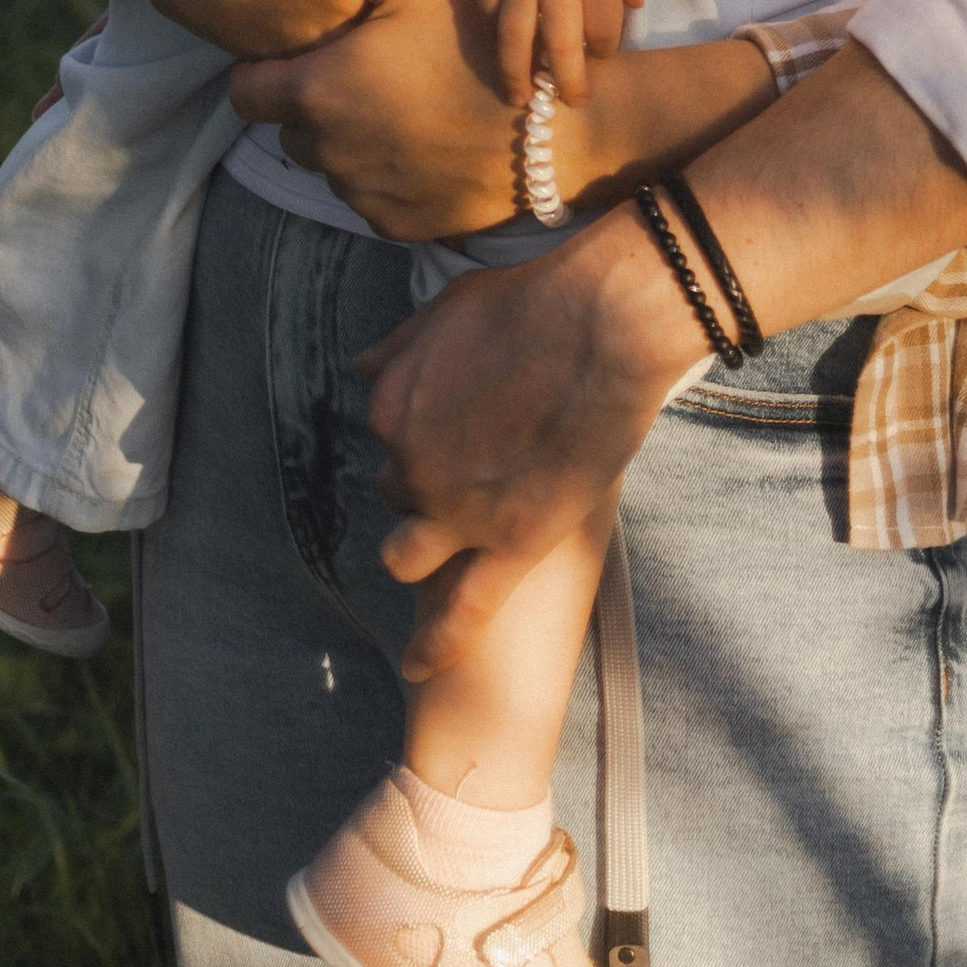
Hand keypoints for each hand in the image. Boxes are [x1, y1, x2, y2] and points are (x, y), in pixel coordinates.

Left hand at [231, 0, 528, 237]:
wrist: (552, 131)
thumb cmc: (480, 41)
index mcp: (318, 93)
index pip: (245, 92)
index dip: (264, 69)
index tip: (305, 52)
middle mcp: (329, 153)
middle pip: (288, 130)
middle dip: (312, 102)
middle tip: (366, 70)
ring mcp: (363, 194)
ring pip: (331, 164)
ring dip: (350, 138)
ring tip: (404, 102)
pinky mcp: (398, 224)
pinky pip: (370, 197)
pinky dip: (386, 173)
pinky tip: (427, 139)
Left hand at [359, 214, 703, 678]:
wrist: (605, 320)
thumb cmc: (536, 300)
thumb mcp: (449, 308)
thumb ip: (400, 345)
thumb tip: (362, 368)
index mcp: (392, 408)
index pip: (390, 441)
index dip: (426, 436)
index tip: (458, 429)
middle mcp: (413, 466)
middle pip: (399, 498)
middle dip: (425, 490)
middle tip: (476, 470)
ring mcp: (459, 511)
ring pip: (408, 557)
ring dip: (423, 548)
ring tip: (454, 540)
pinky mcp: (513, 543)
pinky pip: (460, 613)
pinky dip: (432, 644)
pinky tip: (416, 666)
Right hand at [475, 0, 643, 107]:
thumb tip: (636, 7)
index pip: (603, 30)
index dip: (604, 50)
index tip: (601, 55)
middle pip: (561, 48)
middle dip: (567, 83)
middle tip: (569, 103)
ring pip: (514, 41)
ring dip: (517, 75)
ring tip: (520, 99)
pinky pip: (487, 13)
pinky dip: (491, 35)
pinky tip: (497, 50)